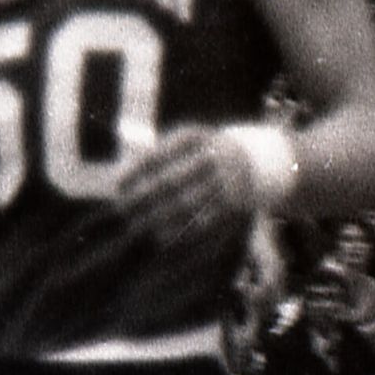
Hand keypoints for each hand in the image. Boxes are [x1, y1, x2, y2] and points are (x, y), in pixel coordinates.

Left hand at [106, 128, 270, 254]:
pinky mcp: (236, 205)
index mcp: (195, 137)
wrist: (257, 161)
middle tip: (122, 211)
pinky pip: (205, 223)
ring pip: (186, 205)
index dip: (134, 172)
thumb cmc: (203, 154)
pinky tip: (161, 238)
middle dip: (143, 198)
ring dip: (158, 218)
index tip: (116, 186)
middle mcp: (213, 157)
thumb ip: (155, 156)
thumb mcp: (184, 143)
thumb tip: (117, 180)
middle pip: (170, 181)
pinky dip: (180, 232)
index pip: (158, 155)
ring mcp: (226, 182)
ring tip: (137, 227)